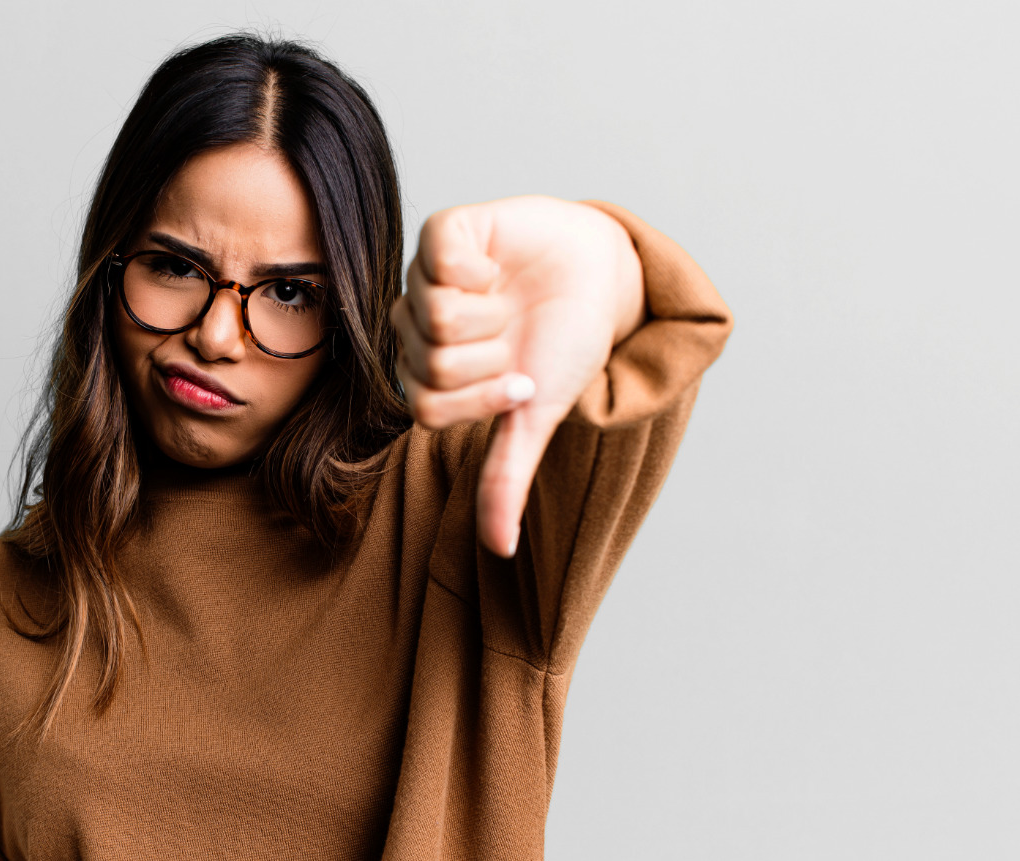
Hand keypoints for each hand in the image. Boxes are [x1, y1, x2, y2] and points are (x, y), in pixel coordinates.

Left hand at [391, 195, 644, 557]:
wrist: (603, 277)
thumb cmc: (563, 344)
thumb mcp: (535, 416)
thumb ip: (505, 476)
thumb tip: (498, 548)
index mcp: (427, 371)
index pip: (426, 407)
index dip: (481, 400)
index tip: (520, 382)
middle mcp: (416, 325)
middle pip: (432, 364)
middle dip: (491, 358)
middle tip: (513, 336)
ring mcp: (425, 277)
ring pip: (437, 317)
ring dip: (492, 315)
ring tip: (508, 301)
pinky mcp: (446, 231)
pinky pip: (438, 256)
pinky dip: (478, 268)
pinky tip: (496, 268)